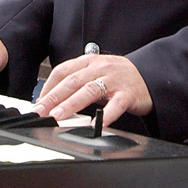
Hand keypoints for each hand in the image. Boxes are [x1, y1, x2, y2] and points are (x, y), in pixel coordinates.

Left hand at [33, 54, 151, 127]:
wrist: (150, 75)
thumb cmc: (119, 76)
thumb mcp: (96, 71)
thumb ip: (78, 81)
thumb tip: (53, 98)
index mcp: (89, 61)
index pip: (63, 71)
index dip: (48, 87)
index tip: (38, 102)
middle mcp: (99, 68)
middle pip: (72, 81)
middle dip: (53, 97)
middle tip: (40, 111)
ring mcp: (114, 80)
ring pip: (89, 91)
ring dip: (71, 104)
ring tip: (58, 116)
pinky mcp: (128, 94)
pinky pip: (115, 105)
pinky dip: (104, 116)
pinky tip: (93, 125)